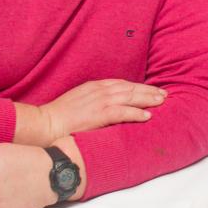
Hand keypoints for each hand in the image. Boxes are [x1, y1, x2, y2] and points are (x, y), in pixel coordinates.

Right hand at [16, 79, 166, 145]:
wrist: (44, 123)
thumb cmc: (60, 116)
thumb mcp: (79, 100)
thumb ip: (95, 99)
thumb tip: (110, 104)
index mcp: (94, 86)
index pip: (122, 83)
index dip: (138, 86)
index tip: (151, 89)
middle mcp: (99, 91)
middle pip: (130, 88)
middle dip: (148, 90)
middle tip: (164, 94)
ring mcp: (99, 102)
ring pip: (130, 97)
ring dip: (148, 99)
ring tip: (161, 101)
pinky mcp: (98, 114)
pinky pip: (122, 112)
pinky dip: (136, 113)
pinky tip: (147, 115)